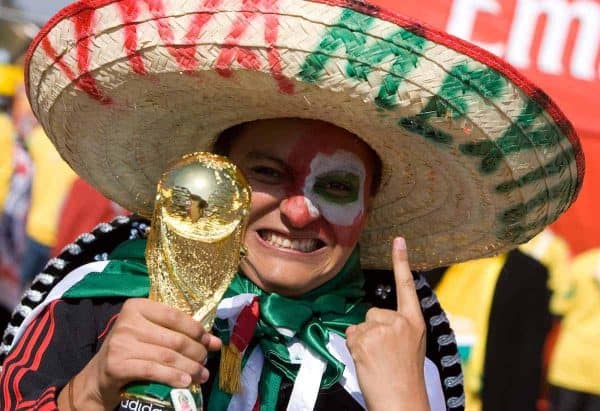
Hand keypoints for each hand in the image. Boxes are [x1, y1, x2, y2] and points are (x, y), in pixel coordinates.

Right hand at [58, 298, 221, 409]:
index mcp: (136, 306)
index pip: (175, 316)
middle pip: (174, 338)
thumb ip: (179, 333)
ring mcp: (120, 343)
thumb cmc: (131, 349)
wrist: (99, 376)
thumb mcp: (151, 334)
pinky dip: (173, 377)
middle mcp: (127, 322)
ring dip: (190, 367)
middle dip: (196, 352)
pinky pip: (154, 371)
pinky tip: (185, 382)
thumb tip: (215, 341)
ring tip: (201, 375)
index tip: (211, 342)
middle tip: (206, 361)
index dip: (197, 330)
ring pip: (167, 356)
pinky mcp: (117, 365)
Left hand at [346, 237, 428, 410]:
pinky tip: (367, 361)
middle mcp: (400, 322)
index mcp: (415, 323)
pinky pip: (350, 334)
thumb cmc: (404, 378)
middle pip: (372, 312)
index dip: (401, 262)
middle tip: (382, 355)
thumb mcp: (412, 346)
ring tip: (376, 360)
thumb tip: (375, 321)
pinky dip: (354, 347)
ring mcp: (382, 329)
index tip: (398, 240)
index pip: (407, 287)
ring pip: (359, 325)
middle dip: (371, 330)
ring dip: (362, 341)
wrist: (401, 401)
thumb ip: (398, 328)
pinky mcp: (366, 338)